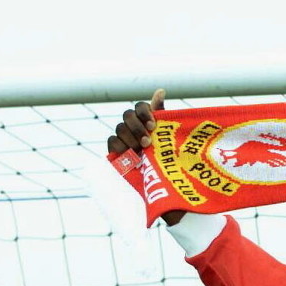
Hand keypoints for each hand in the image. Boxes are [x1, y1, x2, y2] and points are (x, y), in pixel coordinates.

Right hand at [107, 89, 184, 224]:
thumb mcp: (173, 142)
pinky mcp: (118, 155)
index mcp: (150, 125)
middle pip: (127, 115)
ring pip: (119, 128)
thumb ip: (166, 117)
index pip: (140, 107)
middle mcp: (136, 131)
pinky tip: (130, 153)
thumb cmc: (174, 166)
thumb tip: (161, 90)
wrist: (170, 194)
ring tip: (143, 149)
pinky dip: (120, 145)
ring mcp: (126, 142)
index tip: (154, 124)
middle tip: (148, 140)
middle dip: (137, 125)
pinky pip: (112, 142)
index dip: (144, 111)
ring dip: (130, 136)